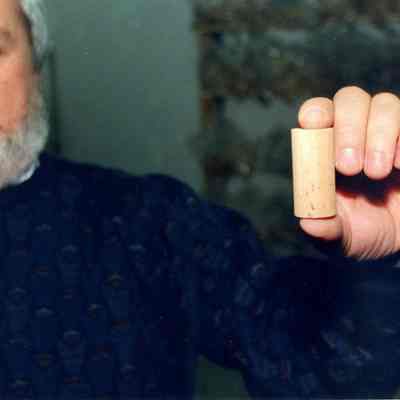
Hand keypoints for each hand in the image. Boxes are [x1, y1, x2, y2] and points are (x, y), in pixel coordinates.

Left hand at [298, 86, 399, 259]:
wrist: (398, 242)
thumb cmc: (361, 232)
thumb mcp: (341, 239)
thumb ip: (325, 231)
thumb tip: (309, 224)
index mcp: (326, 151)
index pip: (318, 115)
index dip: (315, 112)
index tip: (314, 123)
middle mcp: (355, 134)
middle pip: (350, 100)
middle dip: (349, 129)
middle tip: (349, 167)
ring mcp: (387, 134)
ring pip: (385, 104)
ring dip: (379, 134)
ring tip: (377, 172)